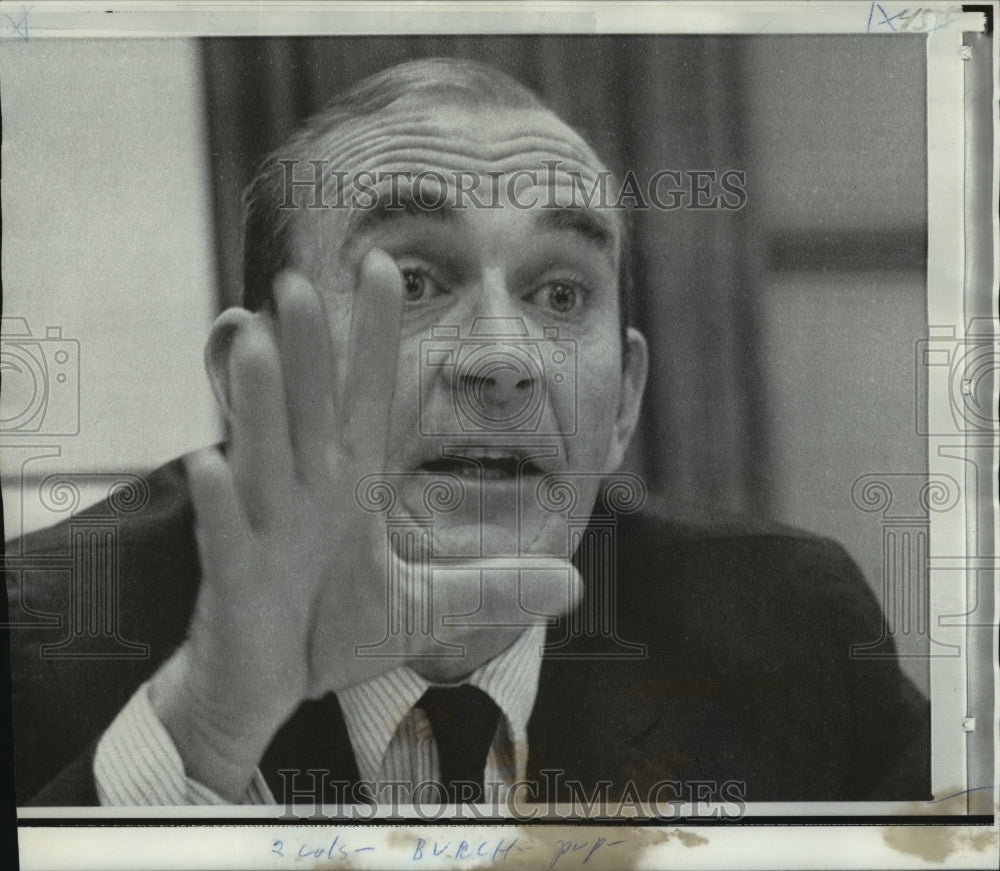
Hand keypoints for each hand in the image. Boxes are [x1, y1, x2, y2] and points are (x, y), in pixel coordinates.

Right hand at [149, 248, 580, 800]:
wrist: (268, 688)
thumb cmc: (333, 631)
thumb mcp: (428, 607)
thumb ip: (495, 586)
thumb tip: (575, 580)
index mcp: (350, 490)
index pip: (367, 399)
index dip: (375, 337)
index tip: (385, 268)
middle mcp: (306, 497)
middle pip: (310, 412)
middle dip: (308, 351)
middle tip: (302, 281)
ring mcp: (268, 534)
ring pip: (264, 456)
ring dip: (261, 402)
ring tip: (255, 338)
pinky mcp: (237, 582)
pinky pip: (228, 536)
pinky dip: (222, 504)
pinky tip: (212, 461)